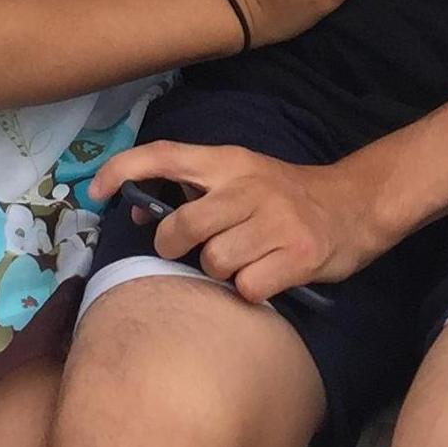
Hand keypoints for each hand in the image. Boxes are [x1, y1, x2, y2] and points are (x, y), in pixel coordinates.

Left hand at [92, 143, 390, 303]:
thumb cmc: (283, 196)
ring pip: (214, 262)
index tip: (94, 191)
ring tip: (245, 261)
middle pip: (184, 226)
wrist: (352, 205)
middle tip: (194, 251)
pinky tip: (268, 277)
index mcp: (229, 161)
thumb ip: (193, 189)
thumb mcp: (239, 179)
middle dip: (176, 247)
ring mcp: (275, 219)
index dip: (123, 169)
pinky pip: (248, 288)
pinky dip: (252, 291)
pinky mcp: (298, 254)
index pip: (165, 154)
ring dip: (221, 272)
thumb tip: (137, 207)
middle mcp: (248, 185)